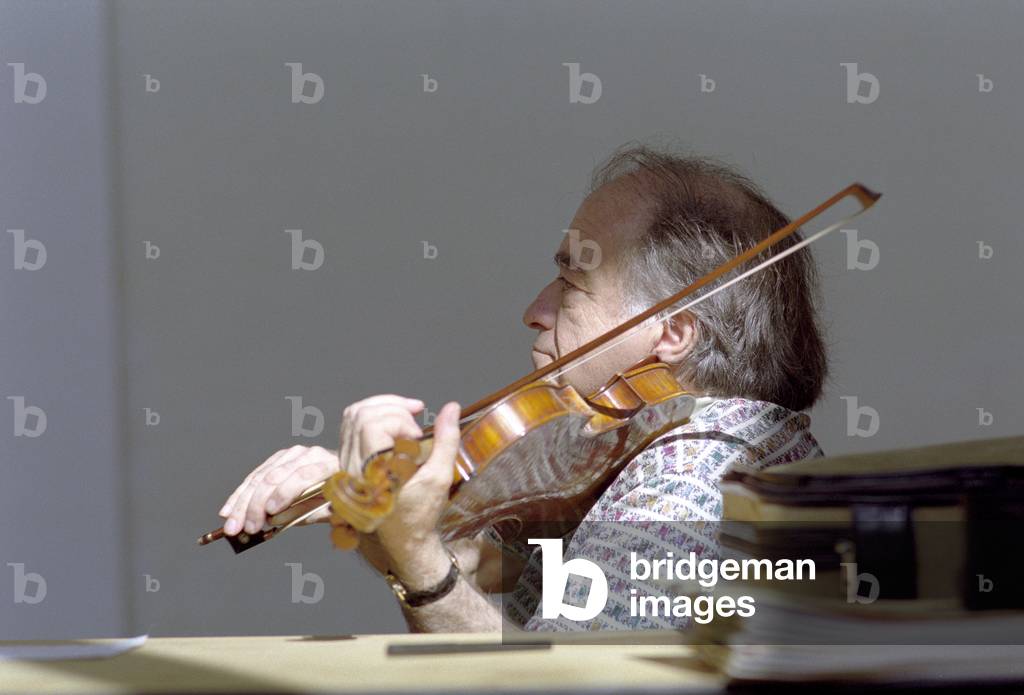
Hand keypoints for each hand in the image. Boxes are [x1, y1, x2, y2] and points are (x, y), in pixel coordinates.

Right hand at [219, 445, 338, 535]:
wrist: (343, 480)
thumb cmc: (338, 499)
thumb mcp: (328, 511)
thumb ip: (304, 512)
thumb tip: (273, 518)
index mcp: (330, 464)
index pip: (303, 475)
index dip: (285, 493)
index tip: (269, 513)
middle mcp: (309, 454)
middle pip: (277, 476)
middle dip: (257, 504)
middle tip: (246, 527)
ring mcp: (293, 454)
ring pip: (261, 477)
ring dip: (243, 503)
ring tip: (232, 525)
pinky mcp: (278, 459)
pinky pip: (255, 476)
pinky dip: (240, 495)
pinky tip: (227, 511)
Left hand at [332, 398, 462, 589]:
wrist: (404, 537)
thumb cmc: (420, 513)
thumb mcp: (440, 477)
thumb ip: (446, 440)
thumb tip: (452, 408)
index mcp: (371, 474)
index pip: (371, 425)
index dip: (398, 420)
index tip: (417, 437)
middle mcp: (352, 468)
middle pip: (361, 414)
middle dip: (393, 409)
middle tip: (416, 423)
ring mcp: (346, 464)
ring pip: (353, 415)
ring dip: (383, 407)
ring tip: (408, 414)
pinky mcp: (347, 461)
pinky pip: (351, 425)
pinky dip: (374, 414)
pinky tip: (396, 421)